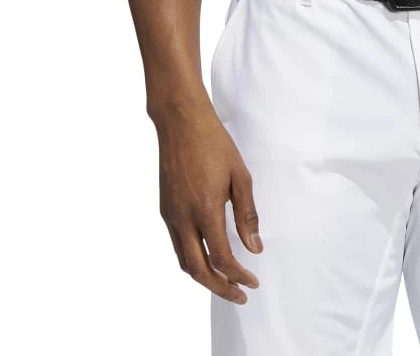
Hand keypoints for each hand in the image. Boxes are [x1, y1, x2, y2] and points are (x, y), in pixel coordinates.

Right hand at [156, 110, 261, 303]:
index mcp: (206, 209)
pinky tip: (207, 257)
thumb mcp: (240, 176)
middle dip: (220, 288)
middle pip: (199, 270)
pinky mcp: (164, 209)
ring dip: (204, 278)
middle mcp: (183, 218)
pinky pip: (177, 245)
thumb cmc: (214, 144)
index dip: (238, 275)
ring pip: (184, 261)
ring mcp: (170, 215)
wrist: (181, 122)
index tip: (252, 282)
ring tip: (224, 283)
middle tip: (239, 295)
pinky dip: (192, 260)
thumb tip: (255, 247)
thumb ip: (247, 214)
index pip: (222, 258)